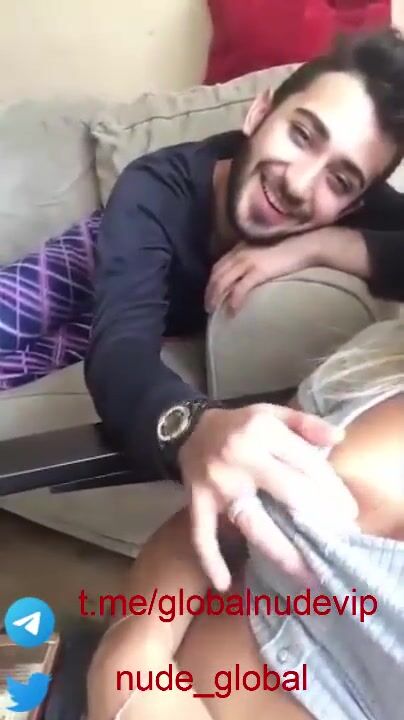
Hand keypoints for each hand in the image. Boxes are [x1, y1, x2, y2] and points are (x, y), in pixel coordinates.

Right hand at [178, 404, 357, 590]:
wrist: (187, 428)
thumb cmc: (239, 425)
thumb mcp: (271, 412)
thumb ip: (306, 423)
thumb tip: (339, 437)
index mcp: (263, 433)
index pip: (306, 463)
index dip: (331, 489)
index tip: (349, 513)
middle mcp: (241, 457)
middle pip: (288, 492)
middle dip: (319, 520)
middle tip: (338, 544)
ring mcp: (218, 484)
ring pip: (253, 522)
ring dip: (281, 552)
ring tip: (307, 578)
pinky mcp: (197, 502)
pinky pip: (202, 534)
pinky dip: (211, 560)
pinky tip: (224, 584)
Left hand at [205, 233, 319, 314]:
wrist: (304, 246)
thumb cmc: (287, 251)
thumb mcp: (263, 253)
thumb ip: (251, 262)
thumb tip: (244, 276)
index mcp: (240, 249)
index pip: (218, 266)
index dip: (211, 282)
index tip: (209, 294)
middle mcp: (240, 254)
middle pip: (217, 275)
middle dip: (210, 292)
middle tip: (208, 308)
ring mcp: (248, 262)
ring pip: (224, 282)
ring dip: (217, 297)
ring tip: (214, 311)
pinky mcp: (259, 271)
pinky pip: (241, 288)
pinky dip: (234, 299)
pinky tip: (232, 309)